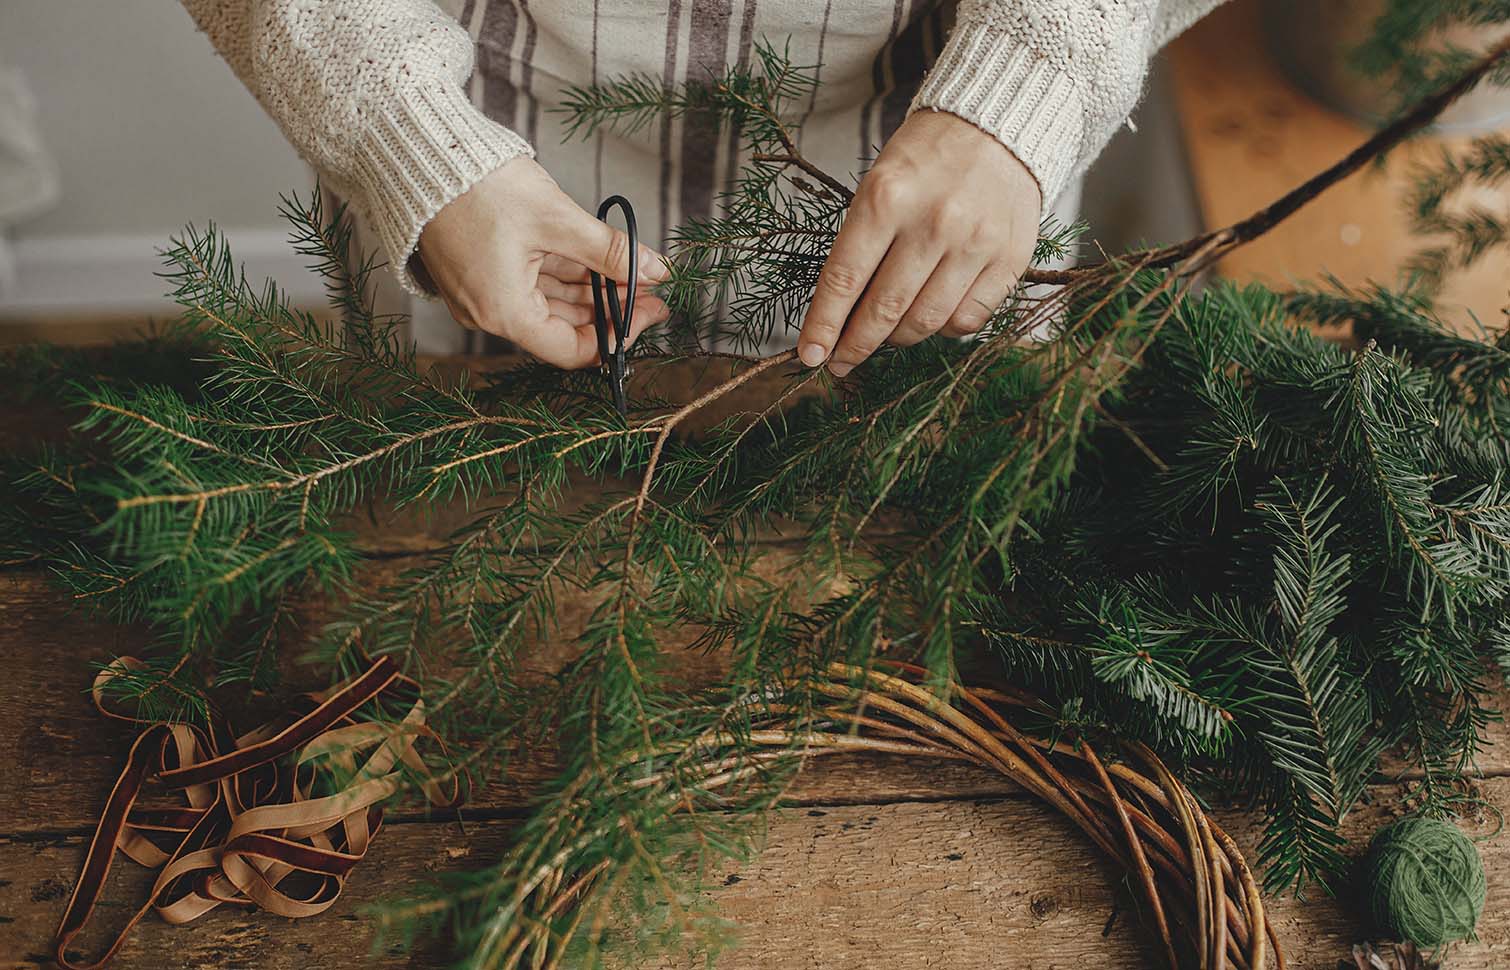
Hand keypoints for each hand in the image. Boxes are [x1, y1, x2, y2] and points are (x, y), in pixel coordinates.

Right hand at [417, 157, 671, 367]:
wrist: (418, 151)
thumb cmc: (478, 185)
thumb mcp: (558, 219)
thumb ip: (610, 251)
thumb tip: (656, 270)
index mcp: (503, 312)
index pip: (572, 350)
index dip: (619, 334)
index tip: (651, 310)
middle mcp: (488, 311)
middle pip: (563, 327)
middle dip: (611, 307)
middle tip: (651, 287)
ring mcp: (482, 291)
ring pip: (551, 302)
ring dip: (592, 289)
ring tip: (632, 269)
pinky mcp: (481, 269)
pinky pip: (531, 283)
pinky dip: (566, 274)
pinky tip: (599, 259)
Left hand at [797, 111, 1041, 375]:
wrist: (1000, 124)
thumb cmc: (927, 157)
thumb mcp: (879, 183)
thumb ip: (861, 245)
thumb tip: (839, 316)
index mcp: (887, 198)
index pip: (845, 279)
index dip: (824, 325)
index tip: (810, 356)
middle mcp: (933, 222)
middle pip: (884, 310)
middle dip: (855, 345)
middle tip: (840, 362)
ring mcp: (975, 243)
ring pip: (926, 322)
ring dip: (898, 338)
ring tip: (887, 334)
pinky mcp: (1009, 259)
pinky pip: (968, 319)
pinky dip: (944, 328)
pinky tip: (933, 314)